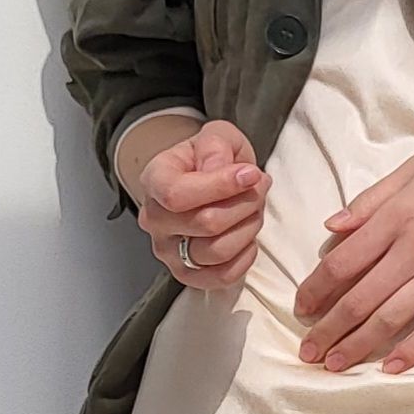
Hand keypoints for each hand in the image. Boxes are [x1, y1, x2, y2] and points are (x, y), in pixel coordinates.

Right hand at [137, 119, 271, 288]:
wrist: (208, 180)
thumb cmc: (211, 159)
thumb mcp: (217, 136)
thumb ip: (215, 145)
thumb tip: (218, 169)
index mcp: (155, 180)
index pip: (177, 194)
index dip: (220, 186)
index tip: (250, 174)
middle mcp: (155, 219)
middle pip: (205, 223)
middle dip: (244, 204)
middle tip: (258, 188)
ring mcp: (168, 251)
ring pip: (216, 251)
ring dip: (248, 228)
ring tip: (254, 209)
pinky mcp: (188, 274)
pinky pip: (221, 277)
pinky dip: (244, 258)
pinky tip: (247, 237)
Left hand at [293, 113, 413, 373]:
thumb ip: (372, 200)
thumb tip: (332, 227)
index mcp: (397, 214)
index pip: (344, 261)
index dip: (316, 289)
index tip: (301, 308)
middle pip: (361, 297)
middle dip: (329, 328)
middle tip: (308, 351)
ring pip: (393, 316)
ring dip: (360, 345)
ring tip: (336, 366)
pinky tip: (393, 367)